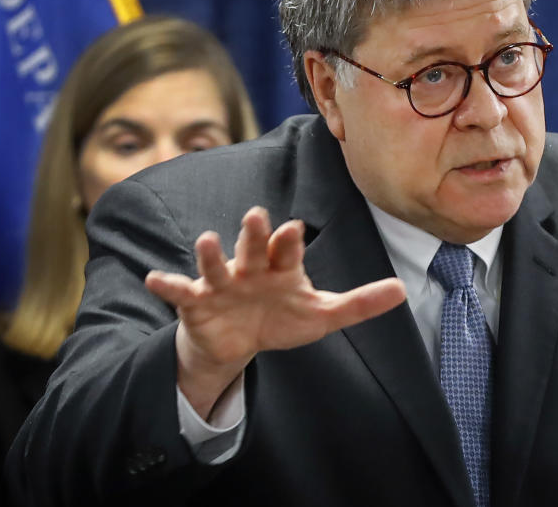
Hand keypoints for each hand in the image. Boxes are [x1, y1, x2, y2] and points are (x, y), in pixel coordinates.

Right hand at [145, 206, 405, 417]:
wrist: (239, 342)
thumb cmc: (282, 318)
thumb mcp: (322, 315)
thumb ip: (359, 304)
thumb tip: (403, 291)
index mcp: (282, 267)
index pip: (288, 251)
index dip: (289, 242)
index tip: (294, 228)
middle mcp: (251, 268)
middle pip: (253, 248)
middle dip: (253, 233)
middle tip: (255, 215)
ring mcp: (223, 283)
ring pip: (216, 264)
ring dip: (210, 253)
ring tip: (205, 240)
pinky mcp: (197, 301)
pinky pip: (181, 291)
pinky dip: (169, 285)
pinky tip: (154, 279)